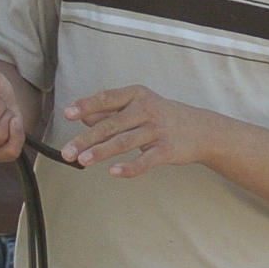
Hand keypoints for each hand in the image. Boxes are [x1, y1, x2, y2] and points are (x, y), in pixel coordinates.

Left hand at [61, 85, 217, 175]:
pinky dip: (129, 167)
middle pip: (111, 124)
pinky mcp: (167, 149)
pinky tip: (113, 172)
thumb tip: (83, 116)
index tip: (67, 114)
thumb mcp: (137, 107)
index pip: (106, 98)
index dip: (86, 106)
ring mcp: (157, 130)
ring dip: (101, 151)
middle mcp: (146, 109)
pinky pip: (145, 160)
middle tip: (67, 152)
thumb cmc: (161, 117)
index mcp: (135, 95)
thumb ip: (110, 112)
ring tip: (82, 161)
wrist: (202, 129)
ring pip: (124, 141)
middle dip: (86, 139)